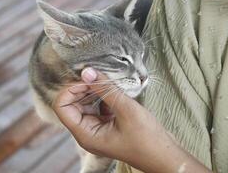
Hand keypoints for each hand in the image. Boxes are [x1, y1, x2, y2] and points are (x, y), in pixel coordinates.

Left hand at [53, 68, 211, 172]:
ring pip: (86, 105)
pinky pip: (99, 108)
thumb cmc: (147, 139)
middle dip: (83, 88)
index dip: (71, 90)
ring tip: (108, 81)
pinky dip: (104, 97)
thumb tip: (87, 71)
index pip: (62, 107)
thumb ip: (105, 89)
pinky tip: (115, 90)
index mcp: (86, 134)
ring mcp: (99, 130)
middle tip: (99, 76)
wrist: (165, 156)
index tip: (89, 79)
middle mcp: (88, 133)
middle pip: (72, 105)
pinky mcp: (109, 126)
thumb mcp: (126, 110)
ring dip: (94, 91)